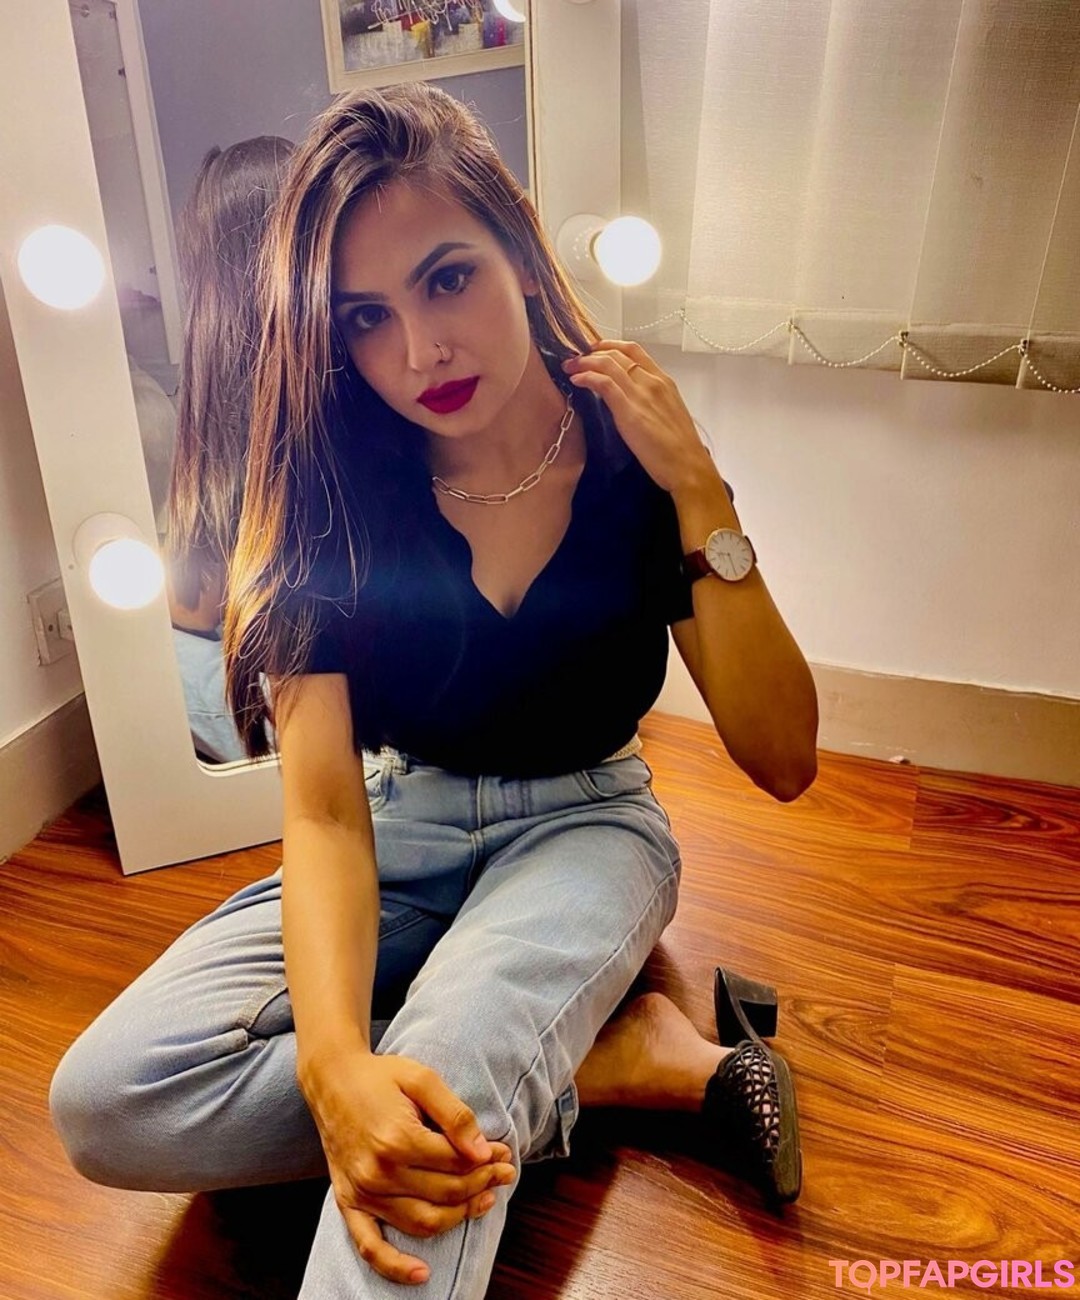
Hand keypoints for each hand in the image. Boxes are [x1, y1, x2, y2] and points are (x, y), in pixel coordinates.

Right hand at [301, 1047, 516, 1284]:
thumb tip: (483, 1151)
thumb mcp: (422, 1078)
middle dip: (482, 1185)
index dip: (487, 1160)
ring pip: (422, 1222)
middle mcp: (378, 1172)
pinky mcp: (348, 1202)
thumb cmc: (380, 1076)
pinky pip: (370, 1246)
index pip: (456, 1163)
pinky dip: (395, 1266)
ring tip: (485, 1200)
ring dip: (459, 1216)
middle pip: (445, 1193)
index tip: (504, 1154)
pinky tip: (422, 1274)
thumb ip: (455, 1115)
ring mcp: (361, 1192)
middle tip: (504, 1173)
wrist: (331, 1079)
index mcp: (397, 1138)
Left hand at [562, 340, 716, 495]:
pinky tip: (577, 381)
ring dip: (584, 363)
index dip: (610, 345)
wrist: (688, 466)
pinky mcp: (629, 411)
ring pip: (607, 364)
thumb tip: (631, 400)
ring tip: (570, 368)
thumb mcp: (667, 414)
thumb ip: (650, 401)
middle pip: (616, 354)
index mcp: (664, 381)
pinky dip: (587, 377)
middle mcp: (652, 382)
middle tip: (575, 361)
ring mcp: (641, 394)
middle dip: (591, 353)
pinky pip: (604, 383)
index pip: (634, 350)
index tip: (594, 350)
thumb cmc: (680, 449)